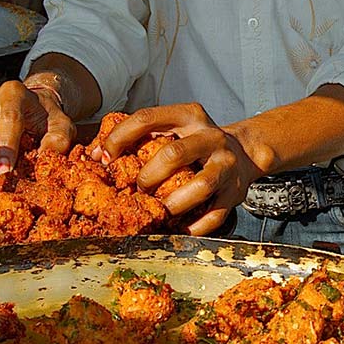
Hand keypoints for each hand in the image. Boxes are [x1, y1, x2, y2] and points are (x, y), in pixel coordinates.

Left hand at [92, 103, 262, 235]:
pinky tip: (180, 228)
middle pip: (174, 154)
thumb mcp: (174, 129)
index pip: (147, 118)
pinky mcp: (235, 192)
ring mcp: (226, 164)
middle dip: (148, 176)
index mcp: (189, 115)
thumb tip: (99, 156)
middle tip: (138, 189)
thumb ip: (142, 137)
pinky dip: (194, 226)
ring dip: (173, 203)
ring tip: (159, 212)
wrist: (245, 151)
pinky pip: (214, 215)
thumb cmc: (197, 142)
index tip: (105, 158)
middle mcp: (211, 137)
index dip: (120, 138)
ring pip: (200, 185)